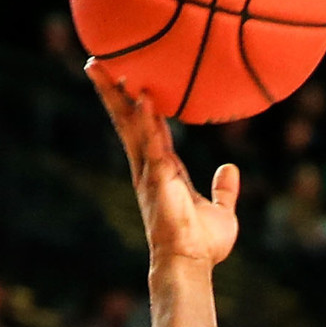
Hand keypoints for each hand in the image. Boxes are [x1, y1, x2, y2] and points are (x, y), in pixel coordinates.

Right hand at [87, 60, 238, 266]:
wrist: (191, 265)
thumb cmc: (202, 245)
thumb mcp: (221, 212)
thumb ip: (223, 190)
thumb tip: (229, 169)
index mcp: (164, 170)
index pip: (148, 128)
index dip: (137, 104)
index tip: (127, 80)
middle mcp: (150, 167)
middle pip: (127, 119)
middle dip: (111, 90)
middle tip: (96, 61)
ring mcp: (150, 172)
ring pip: (129, 124)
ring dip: (115, 94)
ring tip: (98, 66)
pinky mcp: (157, 179)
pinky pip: (151, 143)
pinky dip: (146, 119)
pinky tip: (142, 95)